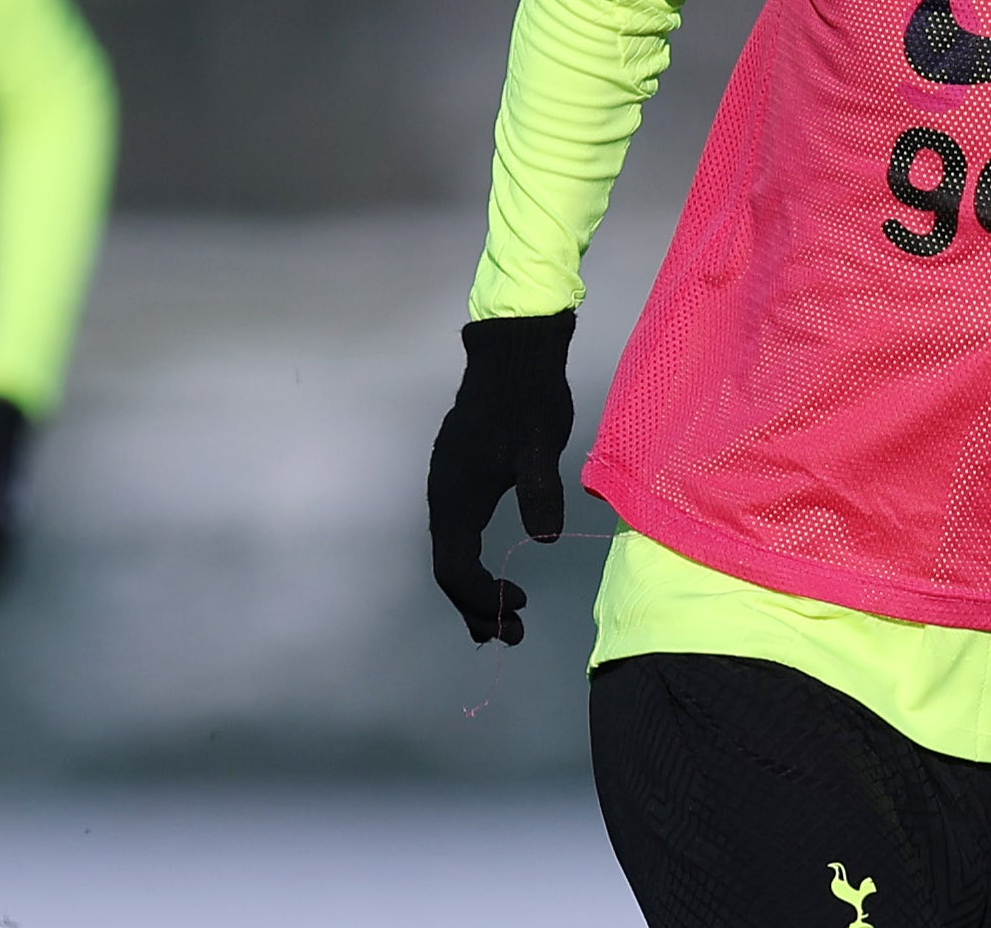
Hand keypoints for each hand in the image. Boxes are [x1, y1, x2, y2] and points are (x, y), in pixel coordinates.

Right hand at [427, 312, 574, 644]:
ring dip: (475, 592)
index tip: (518, 612)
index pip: (456, 568)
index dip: (482, 599)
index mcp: (456, 497)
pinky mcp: (462, 479)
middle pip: (449, 571)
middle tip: (514, 635)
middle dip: (478, 608)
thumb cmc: (528, 399)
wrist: (514, 355)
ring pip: (452, 555)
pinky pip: (459, 536)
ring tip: (507, 620)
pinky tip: (498, 574)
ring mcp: (450, 488)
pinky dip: (475, 566)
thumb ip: (540, 490)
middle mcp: (444, 497)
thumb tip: (547, 538)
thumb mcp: (539, 445)